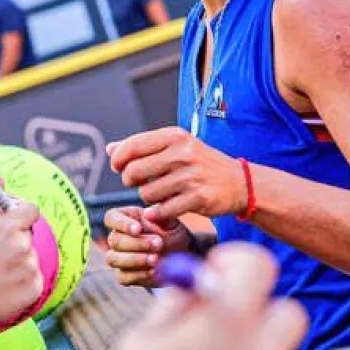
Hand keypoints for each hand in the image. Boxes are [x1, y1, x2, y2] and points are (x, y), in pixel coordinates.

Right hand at [0, 198, 42, 333]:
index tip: (10, 224)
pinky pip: (33, 278)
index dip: (20, 215)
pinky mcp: (35, 288)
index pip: (31, 210)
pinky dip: (22, 282)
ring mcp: (31, 268)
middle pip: (28, 235)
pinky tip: (2, 287)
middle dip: (15, 241)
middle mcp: (24, 246)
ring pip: (30, 257)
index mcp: (8, 227)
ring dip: (18, 262)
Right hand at [90, 243, 308, 349]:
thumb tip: (201, 280)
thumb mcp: (146, 336)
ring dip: (248, 347)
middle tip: (221, 313)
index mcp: (226, 322)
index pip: (257, 265)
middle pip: (287, 313)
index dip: (234, 261)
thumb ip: (182, 302)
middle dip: (258, 306)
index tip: (212, 271)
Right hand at [104, 206, 192, 286]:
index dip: (122, 224)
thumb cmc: (170, 231)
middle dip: (137, 243)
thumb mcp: (169, 221)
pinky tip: (153, 271)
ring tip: (155, 259)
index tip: (138, 229)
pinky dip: (138, 275)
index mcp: (124, 218)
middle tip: (158, 243)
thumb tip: (148, 213)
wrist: (179, 253)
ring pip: (113, 259)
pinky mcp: (123, 275)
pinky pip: (123, 277)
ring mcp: (117, 257)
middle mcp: (116, 237)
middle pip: (114, 240)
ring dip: (135, 260)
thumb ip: (159, 215)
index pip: (112, 218)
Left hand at [107, 127, 247, 222]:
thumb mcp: (176, 147)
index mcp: (175, 136)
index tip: (118, 167)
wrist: (239, 182)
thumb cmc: (200, 163)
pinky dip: (159, 213)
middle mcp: (183, 153)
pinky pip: (162, 210)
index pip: (132, 146)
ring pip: (146, 194)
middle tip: (139, 183)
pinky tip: (164, 208)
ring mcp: (191, 176)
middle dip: (131, 181)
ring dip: (148, 198)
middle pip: (134, 172)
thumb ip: (142, 147)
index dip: (118, 159)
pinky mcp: (198, 198)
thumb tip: (110, 149)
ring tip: (160, 194)